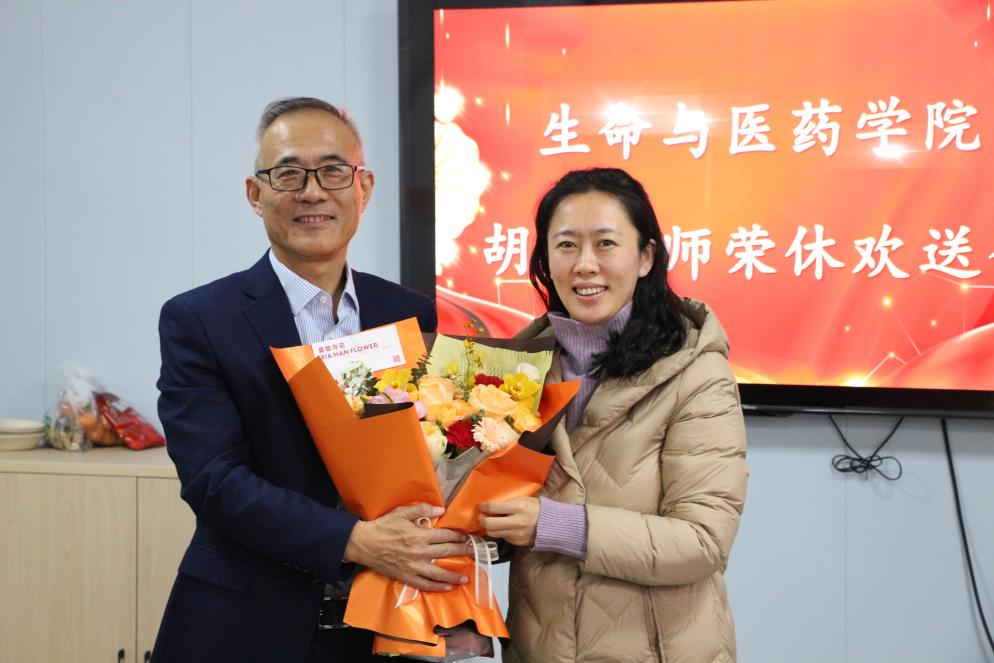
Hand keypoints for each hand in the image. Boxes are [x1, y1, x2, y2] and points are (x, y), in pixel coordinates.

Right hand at [343, 503, 471, 591]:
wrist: (364, 543)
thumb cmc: (382, 526)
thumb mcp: (402, 512)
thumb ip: (422, 510)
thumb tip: (440, 510)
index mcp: (420, 535)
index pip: (446, 536)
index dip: (459, 537)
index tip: (468, 538)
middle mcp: (420, 552)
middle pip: (446, 553)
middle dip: (462, 552)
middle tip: (473, 553)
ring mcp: (413, 566)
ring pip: (438, 574)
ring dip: (454, 576)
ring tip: (465, 578)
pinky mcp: (406, 576)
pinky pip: (424, 584)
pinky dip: (437, 588)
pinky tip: (446, 588)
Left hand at [478, 497, 539, 546]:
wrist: (551, 524)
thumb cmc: (536, 508)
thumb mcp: (523, 499)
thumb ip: (508, 502)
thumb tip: (491, 505)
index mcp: (518, 507)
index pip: (493, 507)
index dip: (484, 506)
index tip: (482, 506)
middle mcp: (516, 522)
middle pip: (489, 524)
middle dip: (482, 519)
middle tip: (482, 515)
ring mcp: (516, 534)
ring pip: (493, 533)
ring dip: (488, 527)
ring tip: (491, 521)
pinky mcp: (516, 542)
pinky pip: (502, 537)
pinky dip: (500, 532)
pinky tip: (503, 527)